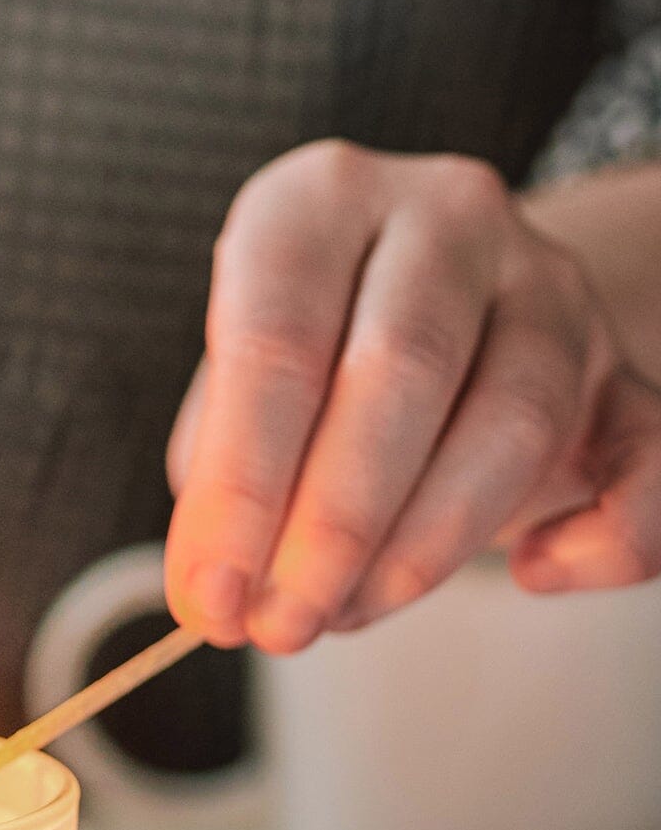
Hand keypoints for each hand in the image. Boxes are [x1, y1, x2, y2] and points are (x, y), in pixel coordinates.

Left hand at [165, 141, 660, 651]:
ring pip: (514, 418)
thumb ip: (218, 487)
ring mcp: (550, 284)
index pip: (277, 341)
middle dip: (332, 526)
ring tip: (346, 615)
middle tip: (281, 627)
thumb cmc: (298, 365)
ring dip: (424, 545)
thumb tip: (215, 598)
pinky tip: (535, 572)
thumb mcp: (226, 402)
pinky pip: (648, 459)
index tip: (212, 595)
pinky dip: (606, 537)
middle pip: (403, 372)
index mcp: (318, 202)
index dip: (240, 485)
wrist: (433, 319)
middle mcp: (443, 215)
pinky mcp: (627, 369)